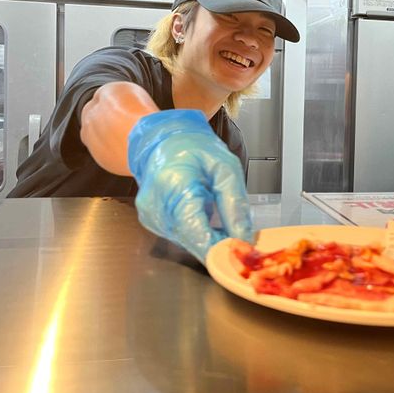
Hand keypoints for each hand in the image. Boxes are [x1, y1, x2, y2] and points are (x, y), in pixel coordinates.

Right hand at [127, 109, 251, 261]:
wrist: (164, 140)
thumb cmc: (193, 148)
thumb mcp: (226, 168)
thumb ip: (235, 205)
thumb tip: (243, 238)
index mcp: (173, 185)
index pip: (195, 231)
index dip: (219, 247)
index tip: (241, 252)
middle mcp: (155, 204)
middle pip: (191, 240)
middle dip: (218, 244)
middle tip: (240, 238)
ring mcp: (150, 216)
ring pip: (187, 241)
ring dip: (207, 237)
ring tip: (218, 214)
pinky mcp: (151, 222)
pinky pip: (180, 235)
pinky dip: (196, 231)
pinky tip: (201, 212)